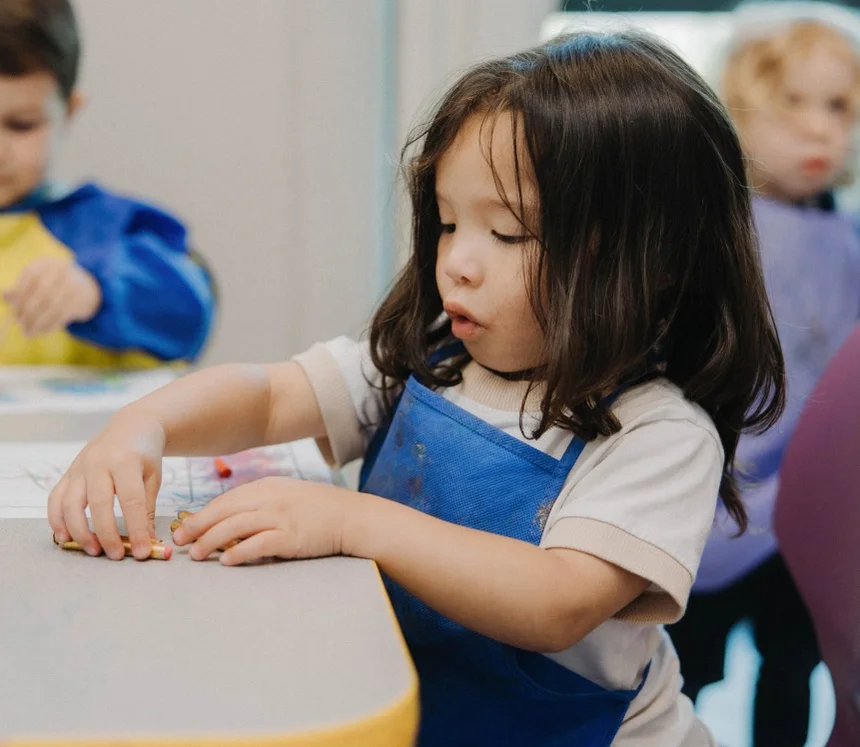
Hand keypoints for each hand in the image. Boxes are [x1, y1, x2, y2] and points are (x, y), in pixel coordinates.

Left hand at [4, 257, 101, 336]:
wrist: (88, 287)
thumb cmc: (54, 284)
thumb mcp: (38, 281)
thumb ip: (21, 287)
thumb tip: (5, 295)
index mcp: (47, 263)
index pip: (30, 278)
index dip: (20, 296)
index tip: (13, 312)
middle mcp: (63, 271)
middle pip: (42, 293)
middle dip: (29, 311)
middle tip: (20, 324)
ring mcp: (74, 286)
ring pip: (53, 307)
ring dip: (38, 322)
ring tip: (28, 332)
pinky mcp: (81, 300)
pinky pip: (63, 315)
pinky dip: (51, 325)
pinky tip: (42, 331)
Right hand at [47, 410, 165, 560]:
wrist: (130, 426)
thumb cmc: (145, 454)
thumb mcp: (153, 477)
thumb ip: (147, 508)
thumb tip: (145, 541)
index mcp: (125, 461)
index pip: (130, 500)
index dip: (135, 528)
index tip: (142, 551)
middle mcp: (98, 463)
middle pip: (98, 503)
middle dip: (106, 533)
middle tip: (115, 555)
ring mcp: (79, 467)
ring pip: (71, 503)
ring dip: (79, 531)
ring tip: (92, 551)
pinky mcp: (68, 473)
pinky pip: (55, 498)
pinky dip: (56, 520)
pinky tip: (65, 537)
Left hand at [172, 477, 351, 564]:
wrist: (351, 516)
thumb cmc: (318, 509)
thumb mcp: (287, 496)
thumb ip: (260, 504)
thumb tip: (230, 522)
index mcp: (266, 487)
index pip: (225, 500)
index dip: (202, 514)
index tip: (185, 527)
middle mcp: (270, 498)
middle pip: (224, 511)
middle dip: (198, 526)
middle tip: (180, 541)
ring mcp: (280, 516)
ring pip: (234, 527)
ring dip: (211, 541)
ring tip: (196, 554)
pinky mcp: (291, 536)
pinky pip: (258, 544)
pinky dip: (239, 552)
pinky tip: (226, 561)